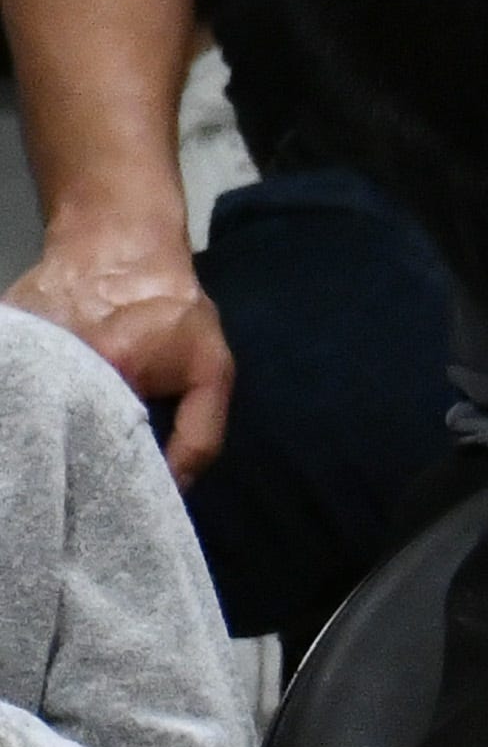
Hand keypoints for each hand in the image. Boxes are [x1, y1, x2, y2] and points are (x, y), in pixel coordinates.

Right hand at [4, 218, 233, 482]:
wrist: (118, 242)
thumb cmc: (174, 309)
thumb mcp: (209, 373)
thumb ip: (199, 437)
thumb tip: (175, 490)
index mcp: (109, 373)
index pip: (101, 456)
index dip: (109, 484)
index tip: (116, 504)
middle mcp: (57, 364)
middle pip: (59, 439)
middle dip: (74, 466)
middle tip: (88, 489)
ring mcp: (25, 350)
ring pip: (33, 415)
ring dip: (49, 433)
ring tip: (61, 457)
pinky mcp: (7, 336)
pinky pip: (14, 387)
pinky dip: (27, 404)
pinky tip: (42, 416)